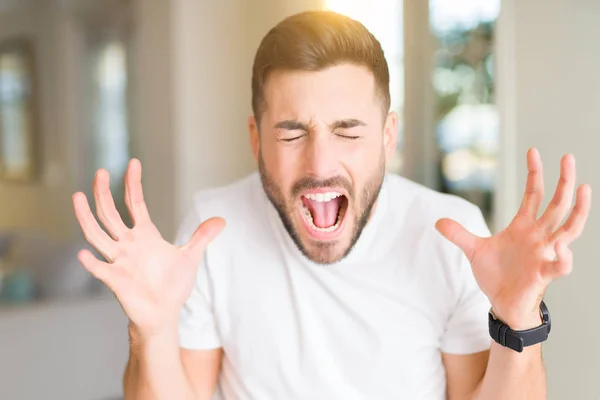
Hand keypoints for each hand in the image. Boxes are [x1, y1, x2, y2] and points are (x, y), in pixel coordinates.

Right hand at [72, 159, 224, 336]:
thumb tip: (222, 219)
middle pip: (110, 213)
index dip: (133, 184)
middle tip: (99, 171)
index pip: (135, 204)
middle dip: (103, 193)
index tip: (133, 163)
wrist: (164, 314)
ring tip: (77, 197)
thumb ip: (202, 237)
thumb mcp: (190, 257)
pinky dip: (92, 263)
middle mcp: (128, 244)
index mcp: (145, 235)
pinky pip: (100, 269)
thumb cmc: (173, 286)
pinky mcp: (116, 280)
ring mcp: (119, 261)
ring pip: (97, 235)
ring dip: (86, 217)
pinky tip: (83, 254)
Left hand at [436, 149, 590, 329]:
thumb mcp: (474, 251)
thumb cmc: (496, 276)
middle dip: (564, 181)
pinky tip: (560, 247)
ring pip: (569, 229)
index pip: (534, 194)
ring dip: (578, 210)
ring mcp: (544, 253)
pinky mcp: (543, 273)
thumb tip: (438, 221)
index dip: (535, 173)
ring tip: (583, 189)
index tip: (534, 151)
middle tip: (569, 157)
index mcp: (523, 227)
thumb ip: (459, 234)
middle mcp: (538, 236)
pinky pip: (560, 264)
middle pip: (557, 204)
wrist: (501, 303)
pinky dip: (563, 257)